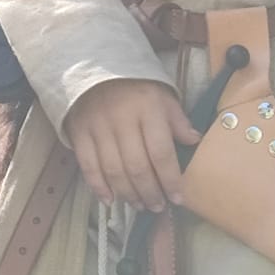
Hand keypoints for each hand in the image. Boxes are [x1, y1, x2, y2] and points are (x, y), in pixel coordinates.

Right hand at [66, 79, 199, 210]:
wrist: (95, 67)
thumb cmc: (136, 88)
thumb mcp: (163, 97)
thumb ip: (178, 120)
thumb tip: (195, 142)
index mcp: (148, 109)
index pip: (161, 152)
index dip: (170, 179)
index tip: (177, 198)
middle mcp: (122, 120)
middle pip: (137, 166)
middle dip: (150, 192)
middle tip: (158, 206)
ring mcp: (98, 127)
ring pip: (113, 170)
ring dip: (128, 194)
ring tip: (139, 205)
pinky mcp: (79, 133)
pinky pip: (88, 166)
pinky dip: (98, 187)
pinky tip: (110, 200)